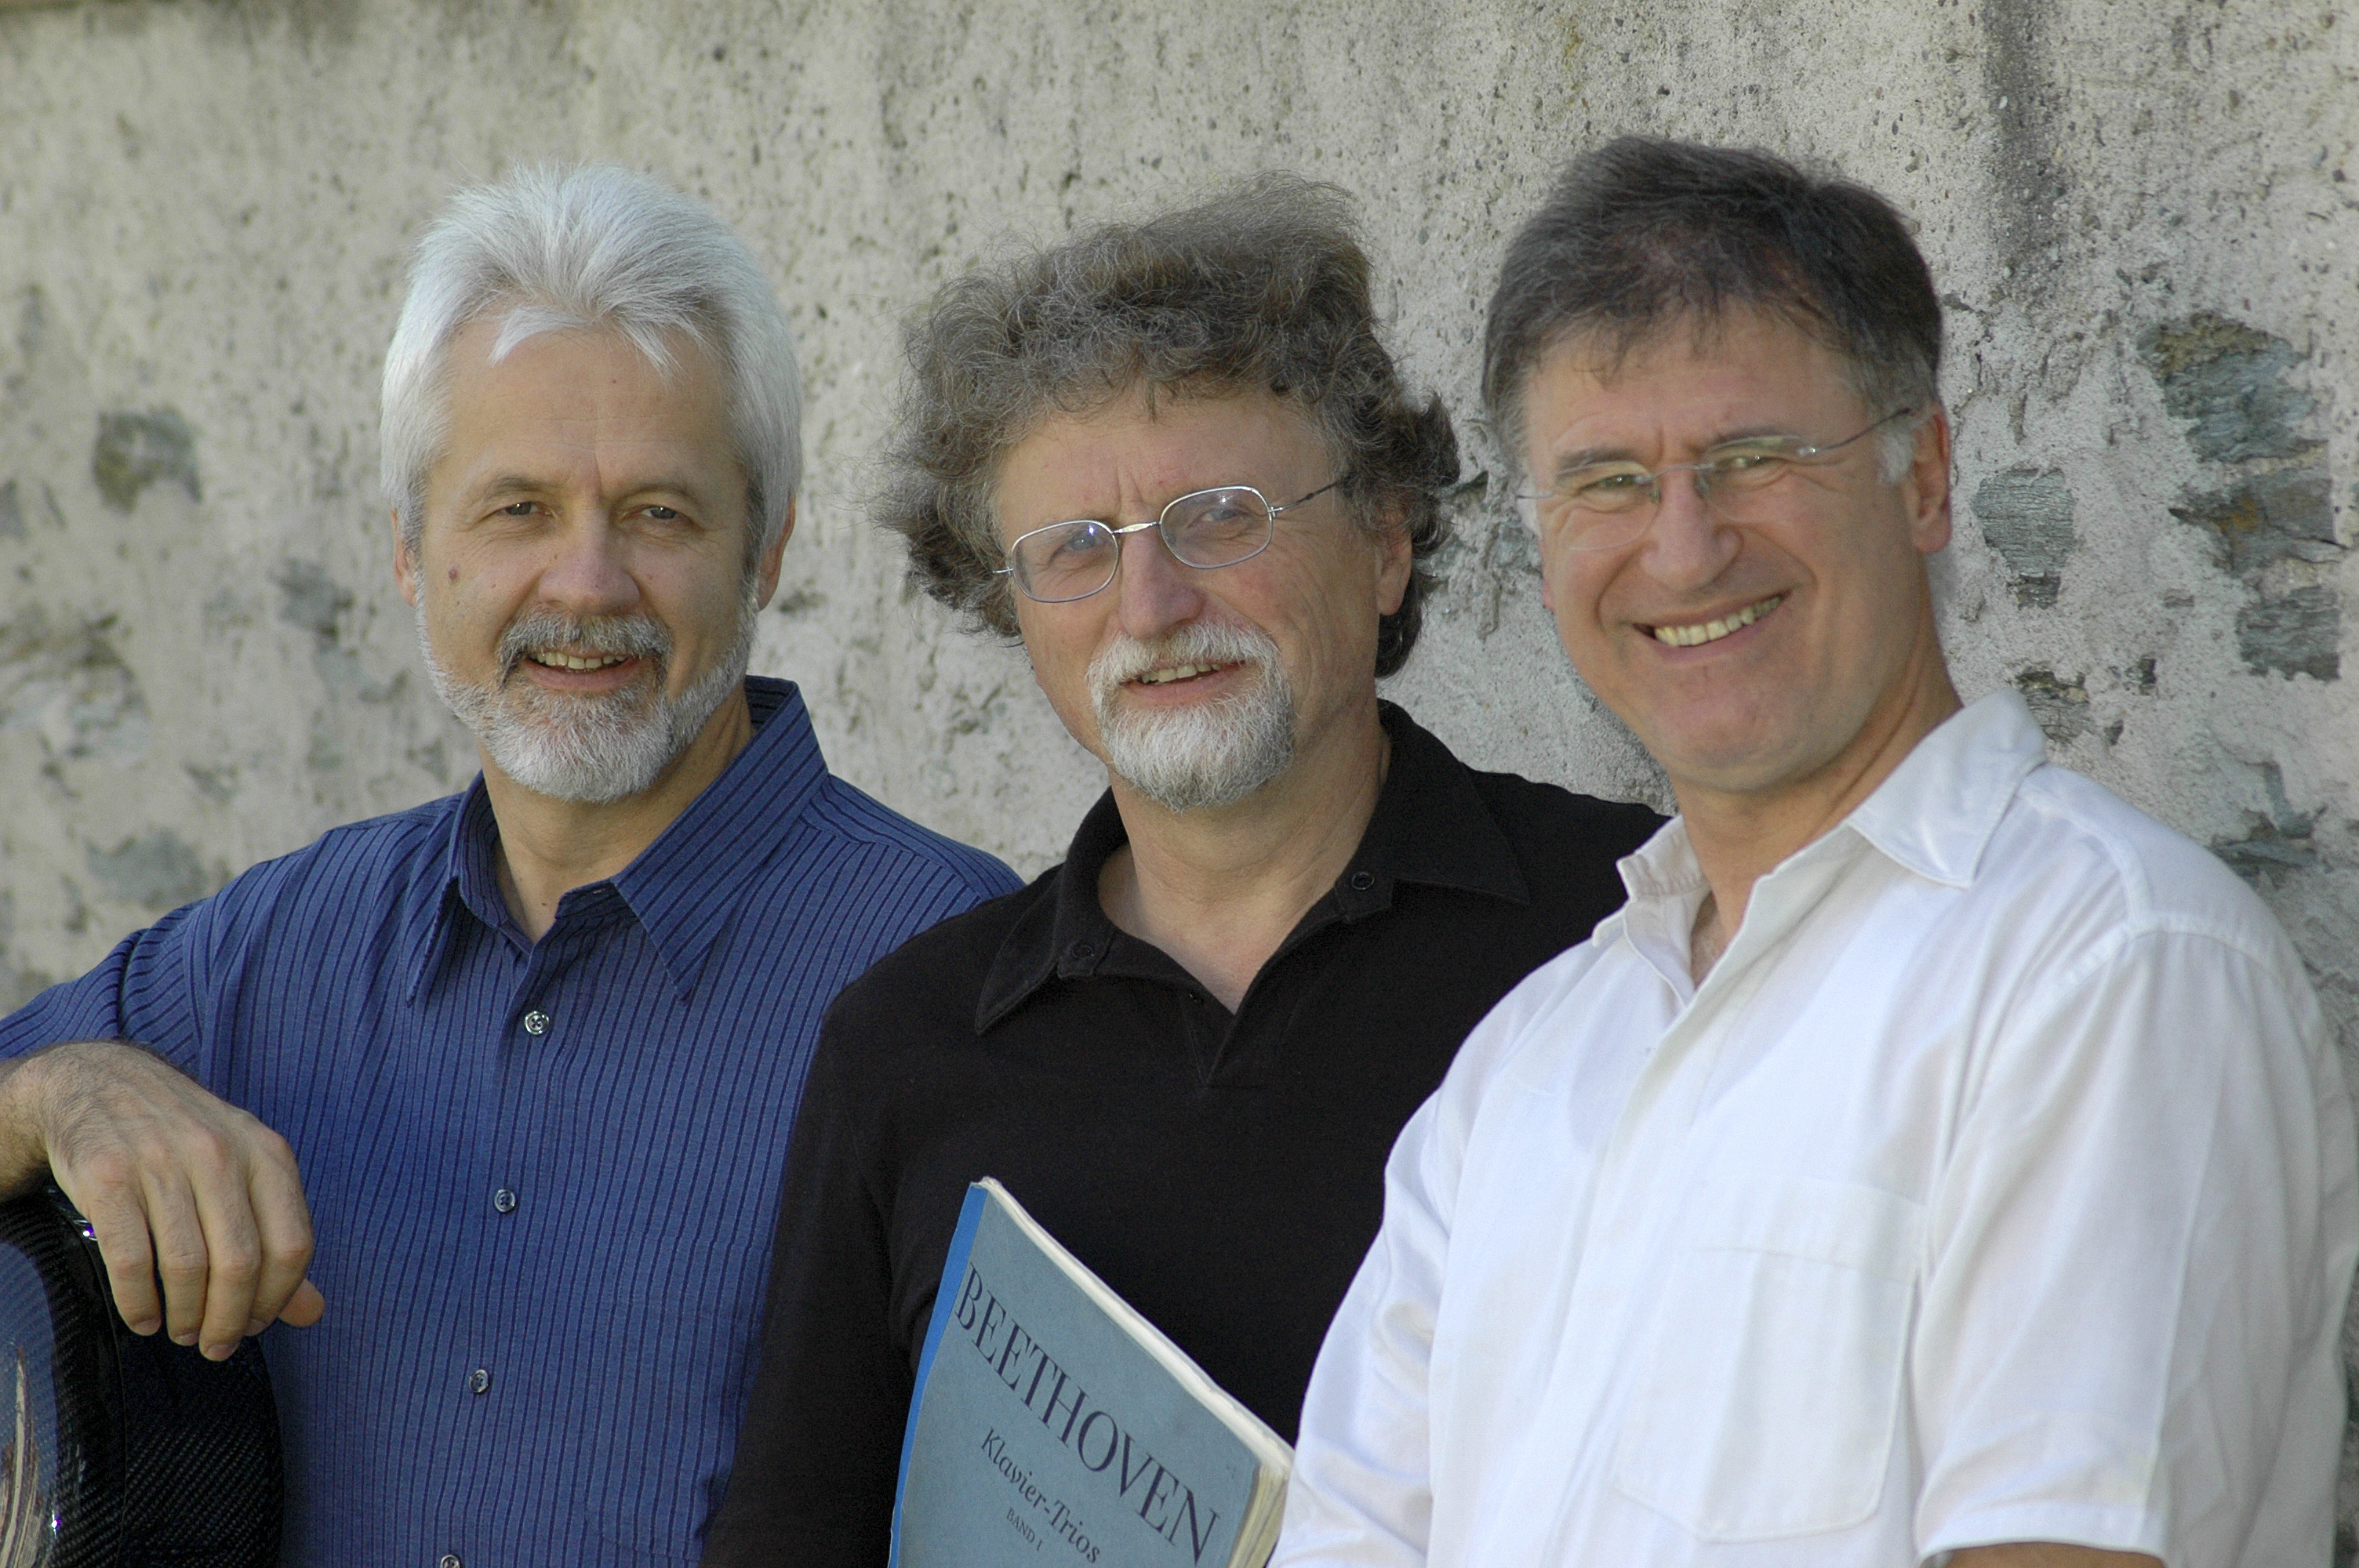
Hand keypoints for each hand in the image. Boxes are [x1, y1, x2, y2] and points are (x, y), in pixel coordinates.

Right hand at [0, 1041, 323, 1357]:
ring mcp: (161, 1162)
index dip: (277, 1299)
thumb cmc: (184, 1143)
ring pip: (186, 1267)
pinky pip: (130, 1260)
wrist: (101, 1083)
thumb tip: (312, 1312)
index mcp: (266, 1153)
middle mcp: (219, 1153)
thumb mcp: (246, 1172)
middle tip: (215, 1346)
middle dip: (229, 1321)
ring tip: (181, 1331)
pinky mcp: (107, 1177)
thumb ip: (279, 1239)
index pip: (293, 1246)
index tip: (255, 1326)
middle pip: (240, 1263)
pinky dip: (138, 1303)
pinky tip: (144, 1316)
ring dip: (186, 1316)